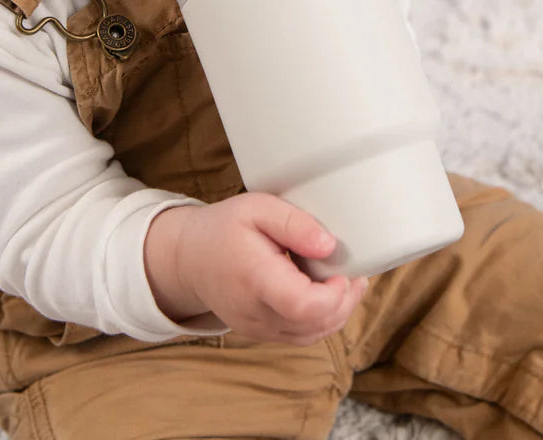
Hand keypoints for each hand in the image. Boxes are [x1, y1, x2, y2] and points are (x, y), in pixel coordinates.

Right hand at [145, 193, 367, 345]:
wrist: (188, 257)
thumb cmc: (223, 228)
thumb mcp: (257, 207)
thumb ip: (294, 223)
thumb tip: (329, 245)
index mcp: (255, 278)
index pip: (302, 305)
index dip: (334, 295)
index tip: (343, 272)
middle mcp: (256, 312)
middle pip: (314, 325)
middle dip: (345, 302)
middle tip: (354, 272)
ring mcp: (258, 328)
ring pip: (311, 335)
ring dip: (337, 312)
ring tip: (345, 280)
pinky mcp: (262, 333)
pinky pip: (300, 335)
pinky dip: (321, 319)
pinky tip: (326, 293)